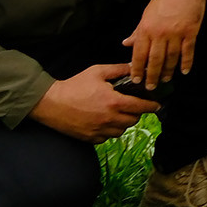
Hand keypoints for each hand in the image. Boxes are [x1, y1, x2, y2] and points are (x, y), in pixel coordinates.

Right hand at [32, 62, 155, 141]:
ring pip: (121, 130)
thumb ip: (119, 70)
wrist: (50, 103)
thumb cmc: (74, 86)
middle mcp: (109, 119)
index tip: (157, 105)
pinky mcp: (90, 138)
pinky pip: (108, 137)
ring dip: (124, 122)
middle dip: (137, 113)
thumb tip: (134, 67)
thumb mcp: (98, 72)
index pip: (141, 107)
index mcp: (114, 102)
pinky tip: (106, 121)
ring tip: (119, 113)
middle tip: (133, 106)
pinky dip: (110, 131)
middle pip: (133, 120)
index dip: (152, 106)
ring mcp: (99, 130)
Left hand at [122, 0, 206, 90]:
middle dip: (151, 76)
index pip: (139, 54)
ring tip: (165, 79)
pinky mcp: (190, 32)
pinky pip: (187, 52)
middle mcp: (159, 33)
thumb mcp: (146, 14)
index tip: (136, 80)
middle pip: (154, 60)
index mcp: (146, 29)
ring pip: (171, 58)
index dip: (137, 69)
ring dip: (168, 71)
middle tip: (150, 87)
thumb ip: (137, 31)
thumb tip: (126, 43)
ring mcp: (176, 34)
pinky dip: (186, 63)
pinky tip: (184, 71)